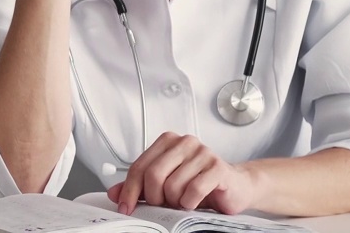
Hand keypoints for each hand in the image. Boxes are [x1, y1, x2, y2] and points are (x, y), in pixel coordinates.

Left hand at [107, 132, 257, 215]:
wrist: (234, 187)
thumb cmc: (199, 183)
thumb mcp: (165, 184)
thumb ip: (140, 186)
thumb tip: (115, 193)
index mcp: (168, 142)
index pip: (139, 166)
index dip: (130, 191)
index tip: (126, 207)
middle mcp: (184, 142)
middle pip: (153, 175)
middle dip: (155, 198)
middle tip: (164, 205)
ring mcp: (202, 152)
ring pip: (173, 185)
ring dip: (176, 201)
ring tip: (184, 200)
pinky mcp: (218, 167)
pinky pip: (194, 190)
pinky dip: (190, 202)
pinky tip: (195, 201)